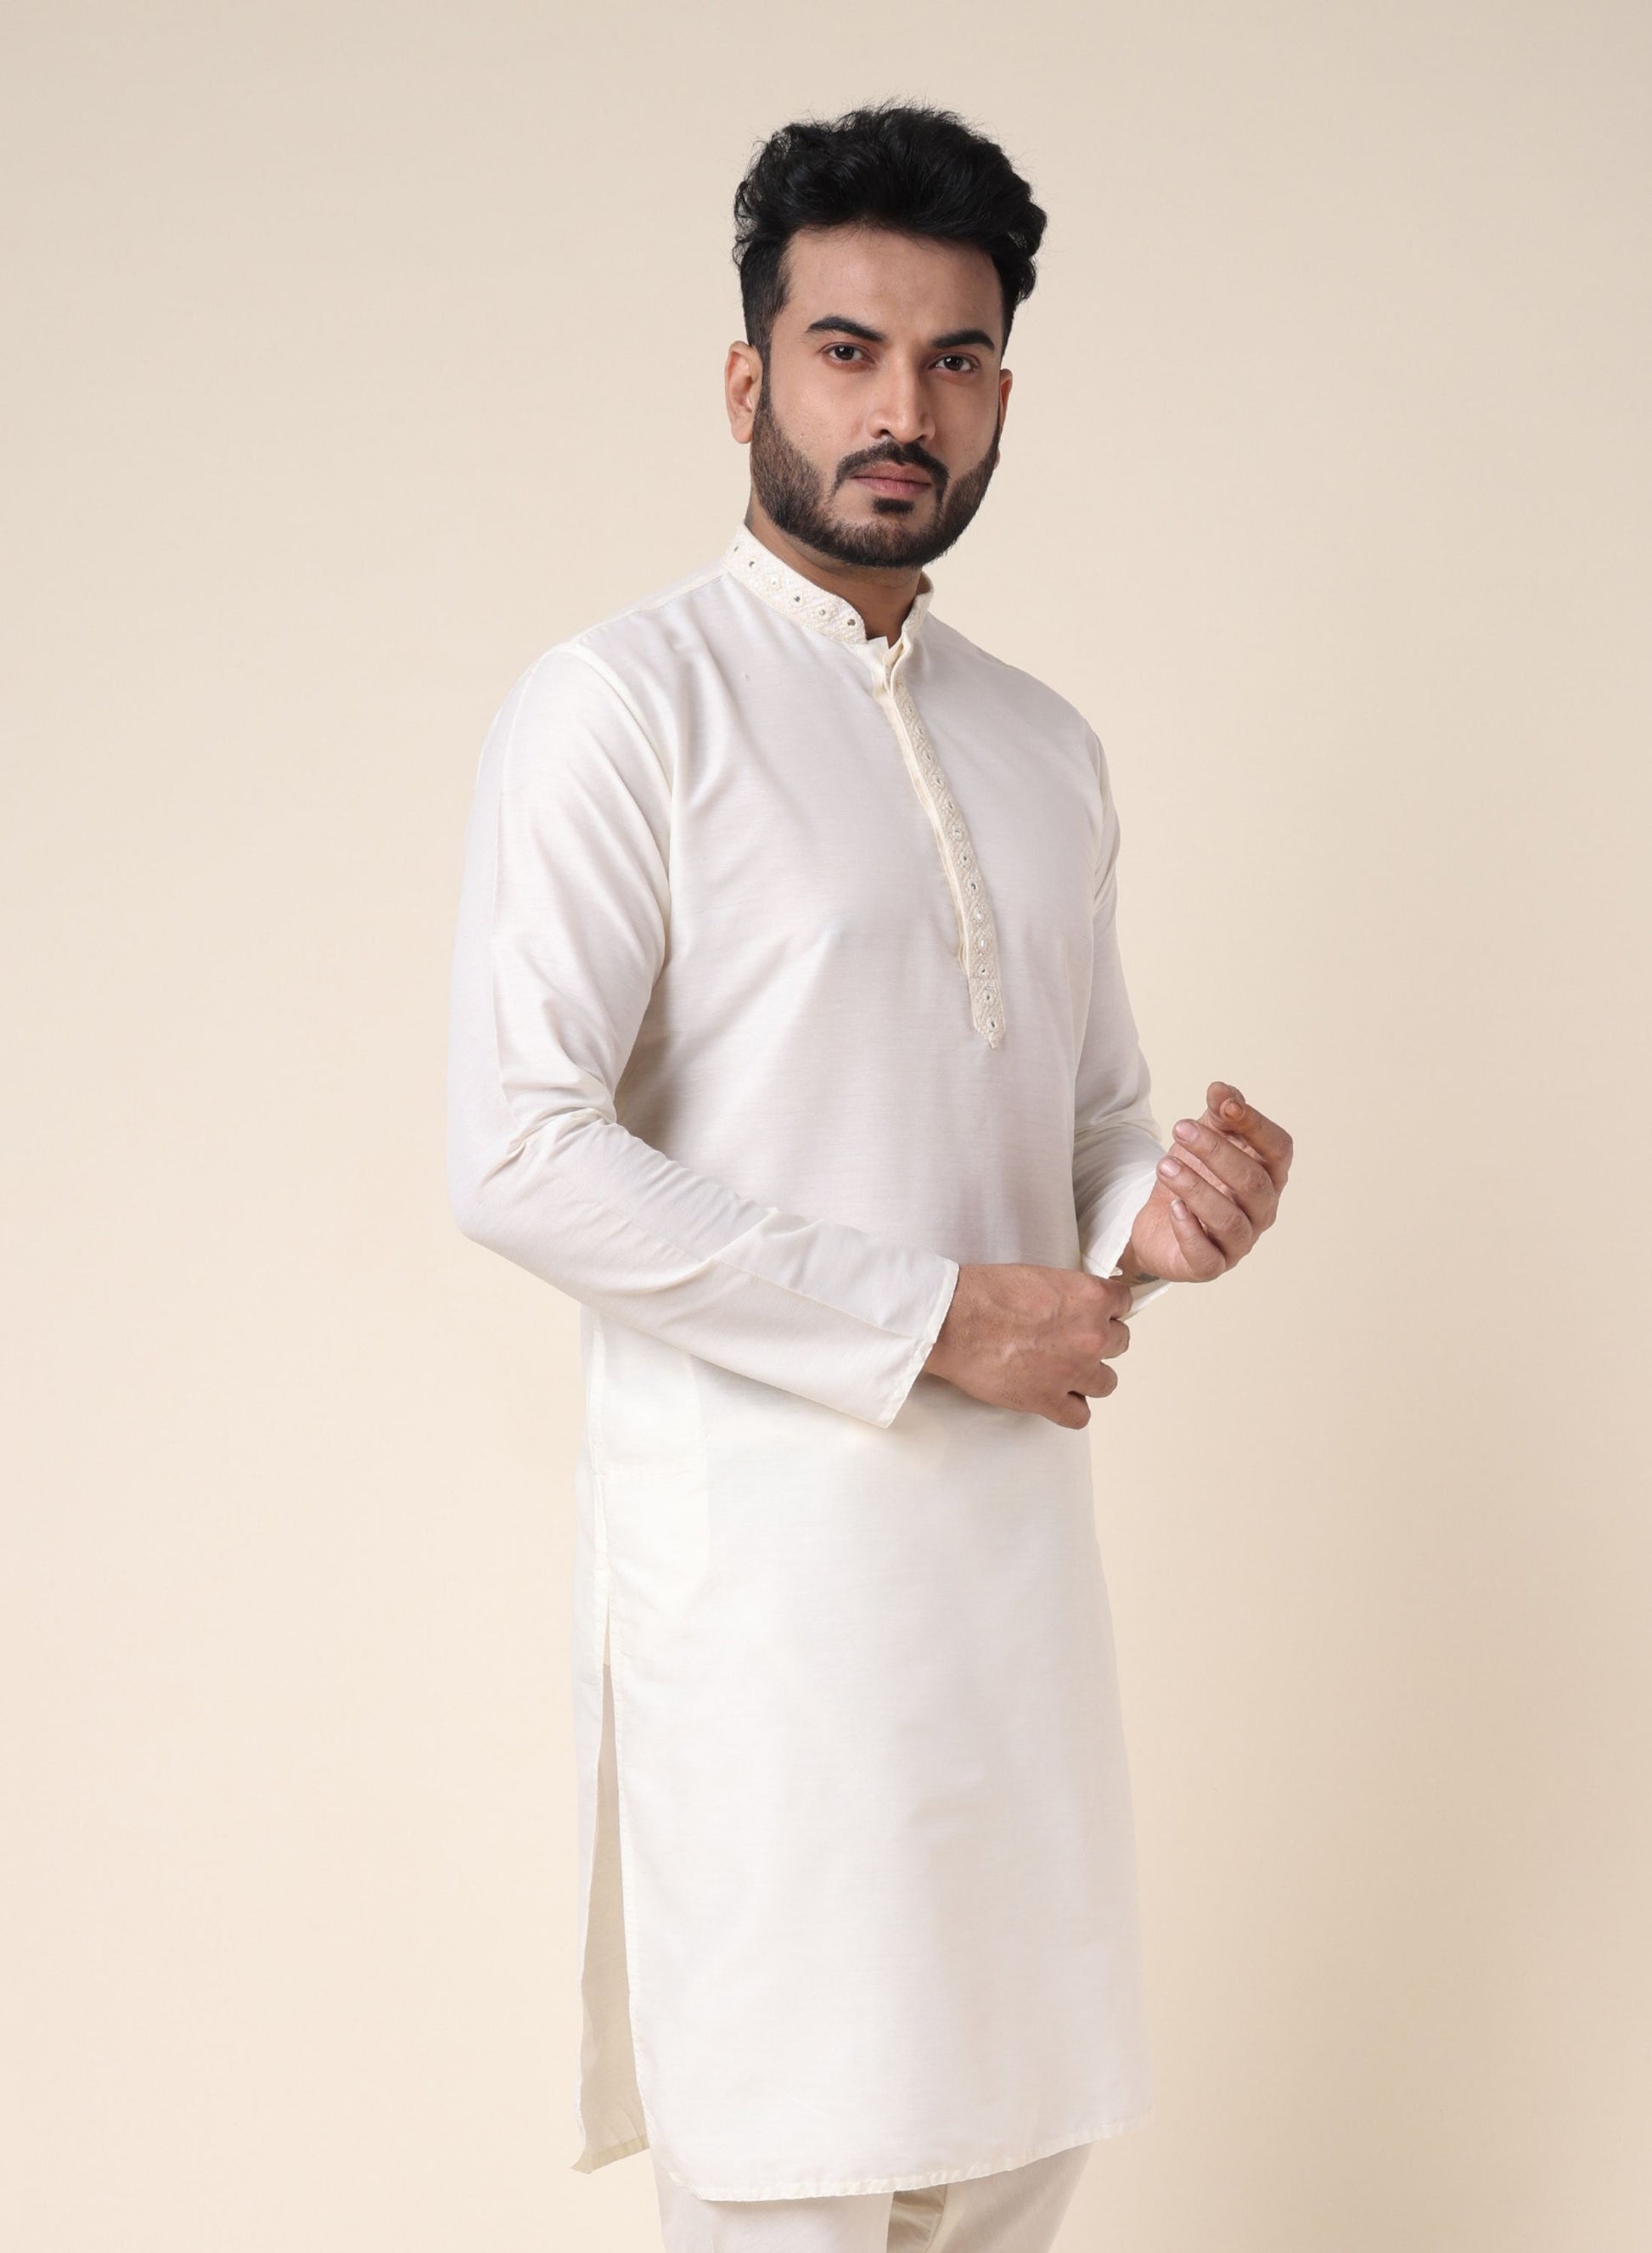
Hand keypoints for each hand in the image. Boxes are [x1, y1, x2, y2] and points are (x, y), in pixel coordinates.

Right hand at [923, 1261, 1134, 1428]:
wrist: (952, 1320)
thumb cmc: (985, 1293)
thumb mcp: (1040, 1275)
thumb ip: (1070, 1293)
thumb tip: (1078, 1305)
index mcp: (1090, 1297)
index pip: (1124, 1303)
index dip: (1107, 1309)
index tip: (1096, 1314)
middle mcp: (1091, 1335)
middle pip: (1120, 1343)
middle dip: (1099, 1341)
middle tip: (1074, 1341)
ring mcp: (1073, 1371)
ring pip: (1107, 1382)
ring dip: (1090, 1377)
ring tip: (1067, 1371)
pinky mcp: (1049, 1400)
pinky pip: (1080, 1416)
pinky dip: (1070, 1409)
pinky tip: (1057, 1398)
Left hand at [1119, 1081, 1292, 1284]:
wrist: (1160, 1222)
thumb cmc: (1195, 1176)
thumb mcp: (1205, 1138)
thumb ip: (1218, 1113)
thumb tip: (1220, 1089)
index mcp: (1269, 1175)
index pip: (1278, 1149)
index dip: (1255, 1125)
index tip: (1224, 1105)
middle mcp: (1262, 1211)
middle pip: (1253, 1182)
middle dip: (1216, 1152)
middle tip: (1179, 1129)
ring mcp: (1239, 1242)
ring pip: (1228, 1219)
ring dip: (1196, 1188)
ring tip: (1164, 1166)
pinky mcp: (1209, 1266)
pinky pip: (1206, 1254)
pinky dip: (1189, 1230)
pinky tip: (1172, 1207)